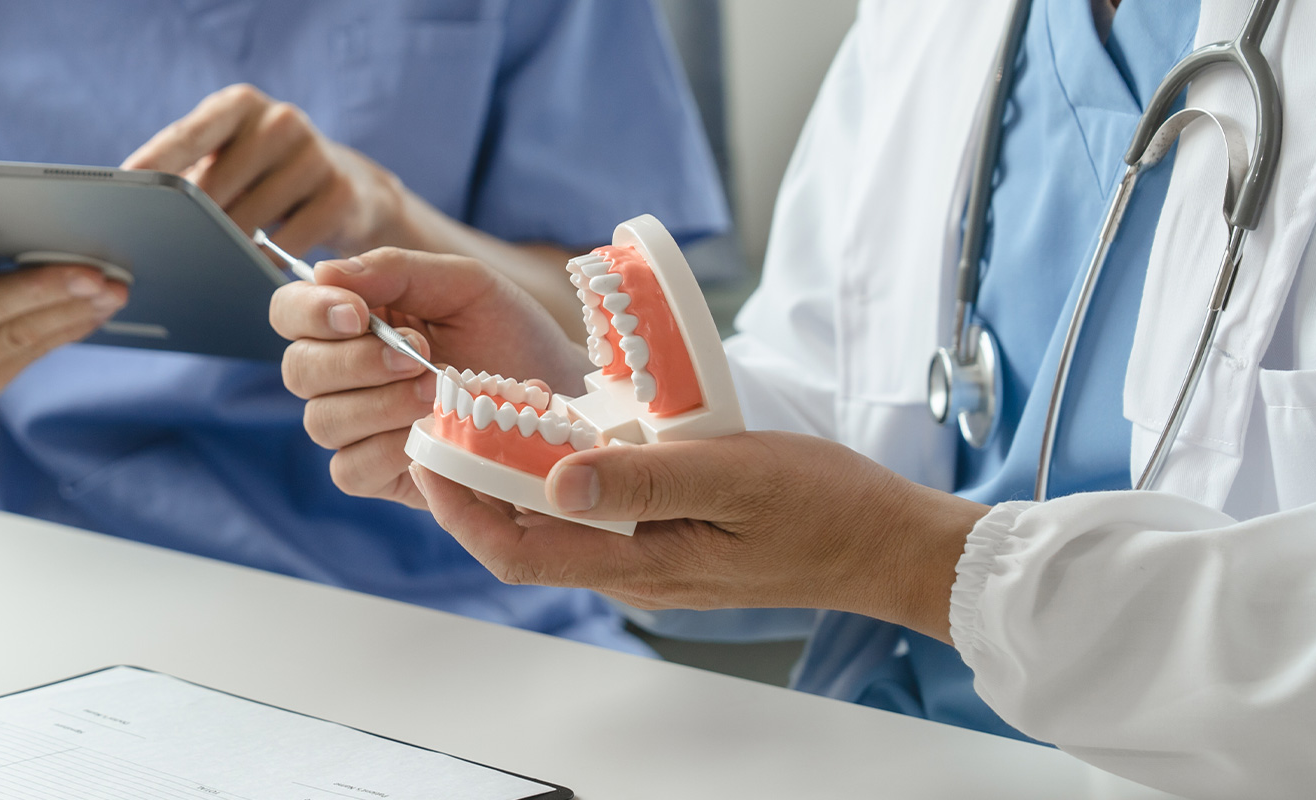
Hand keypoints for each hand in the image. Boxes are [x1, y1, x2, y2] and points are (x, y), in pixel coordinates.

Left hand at [124, 84, 408, 255]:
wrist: (350, 191)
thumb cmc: (263, 179)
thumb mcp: (226, 161)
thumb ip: (186, 173)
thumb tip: (132, 216)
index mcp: (238, 105)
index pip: (186, 135)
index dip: (153, 164)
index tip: (124, 189)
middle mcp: (278, 120)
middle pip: (213, 188)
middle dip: (189, 227)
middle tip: (170, 256)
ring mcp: (314, 155)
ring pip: (247, 221)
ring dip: (226, 251)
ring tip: (217, 265)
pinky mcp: (341, 194)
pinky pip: (285, 246)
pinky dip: (264, 265)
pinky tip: (255, 274)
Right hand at [270, 247, 586, 506]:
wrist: (564, 397)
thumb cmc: (512, 334)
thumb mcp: (464, 285)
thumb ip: (396, 271)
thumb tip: (325, 273)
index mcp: (354, 320)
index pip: (290, 311)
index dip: (309, 312)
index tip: (357, 314)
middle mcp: (343, 374)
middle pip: (299, 370)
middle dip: (354, 361)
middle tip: (418, 354)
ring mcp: (358, 428)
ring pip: (321, 420)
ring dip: (377, 403)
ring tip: (436, 392)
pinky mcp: (378, 474)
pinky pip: (349, 469)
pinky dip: (384, 449)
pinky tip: (427, 434)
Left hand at [409, 430, 989, 641]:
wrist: (888, 545)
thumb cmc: (825, 507)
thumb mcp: (734, 475)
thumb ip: (643, 480)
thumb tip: (555, 479)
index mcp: (640, 565)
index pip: (516, 551)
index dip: (458, 507)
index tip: (427, 451)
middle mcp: (634, 574)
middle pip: (524, 541)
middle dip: (473, 487)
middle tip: (445, 423)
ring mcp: (652, 564)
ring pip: (558, 528)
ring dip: (517, 480)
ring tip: (493, 419)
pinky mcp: (671, 544)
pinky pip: (598, 518)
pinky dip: (566, 478)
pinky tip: (567, 435)